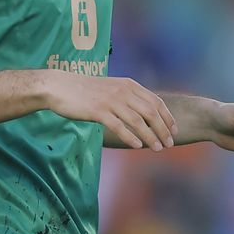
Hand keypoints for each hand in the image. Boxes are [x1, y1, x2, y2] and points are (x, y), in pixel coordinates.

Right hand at [42, 72, 176, 149]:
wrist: (59, 86)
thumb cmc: (85, 90)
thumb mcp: (112, 88)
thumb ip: (128, 97)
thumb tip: (144, 114)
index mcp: (129, 85)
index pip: (156, 102)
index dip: (168, 117)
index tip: (174, 131)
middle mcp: (123, 91)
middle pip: (151, 113)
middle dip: (163, 130)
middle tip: (169, 144)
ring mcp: (111, 101)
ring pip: (138, 121)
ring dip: (150, 136)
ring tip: (158, 148)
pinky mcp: (98, 111)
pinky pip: (119, 126)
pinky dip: (130, 137)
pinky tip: (137, 146)